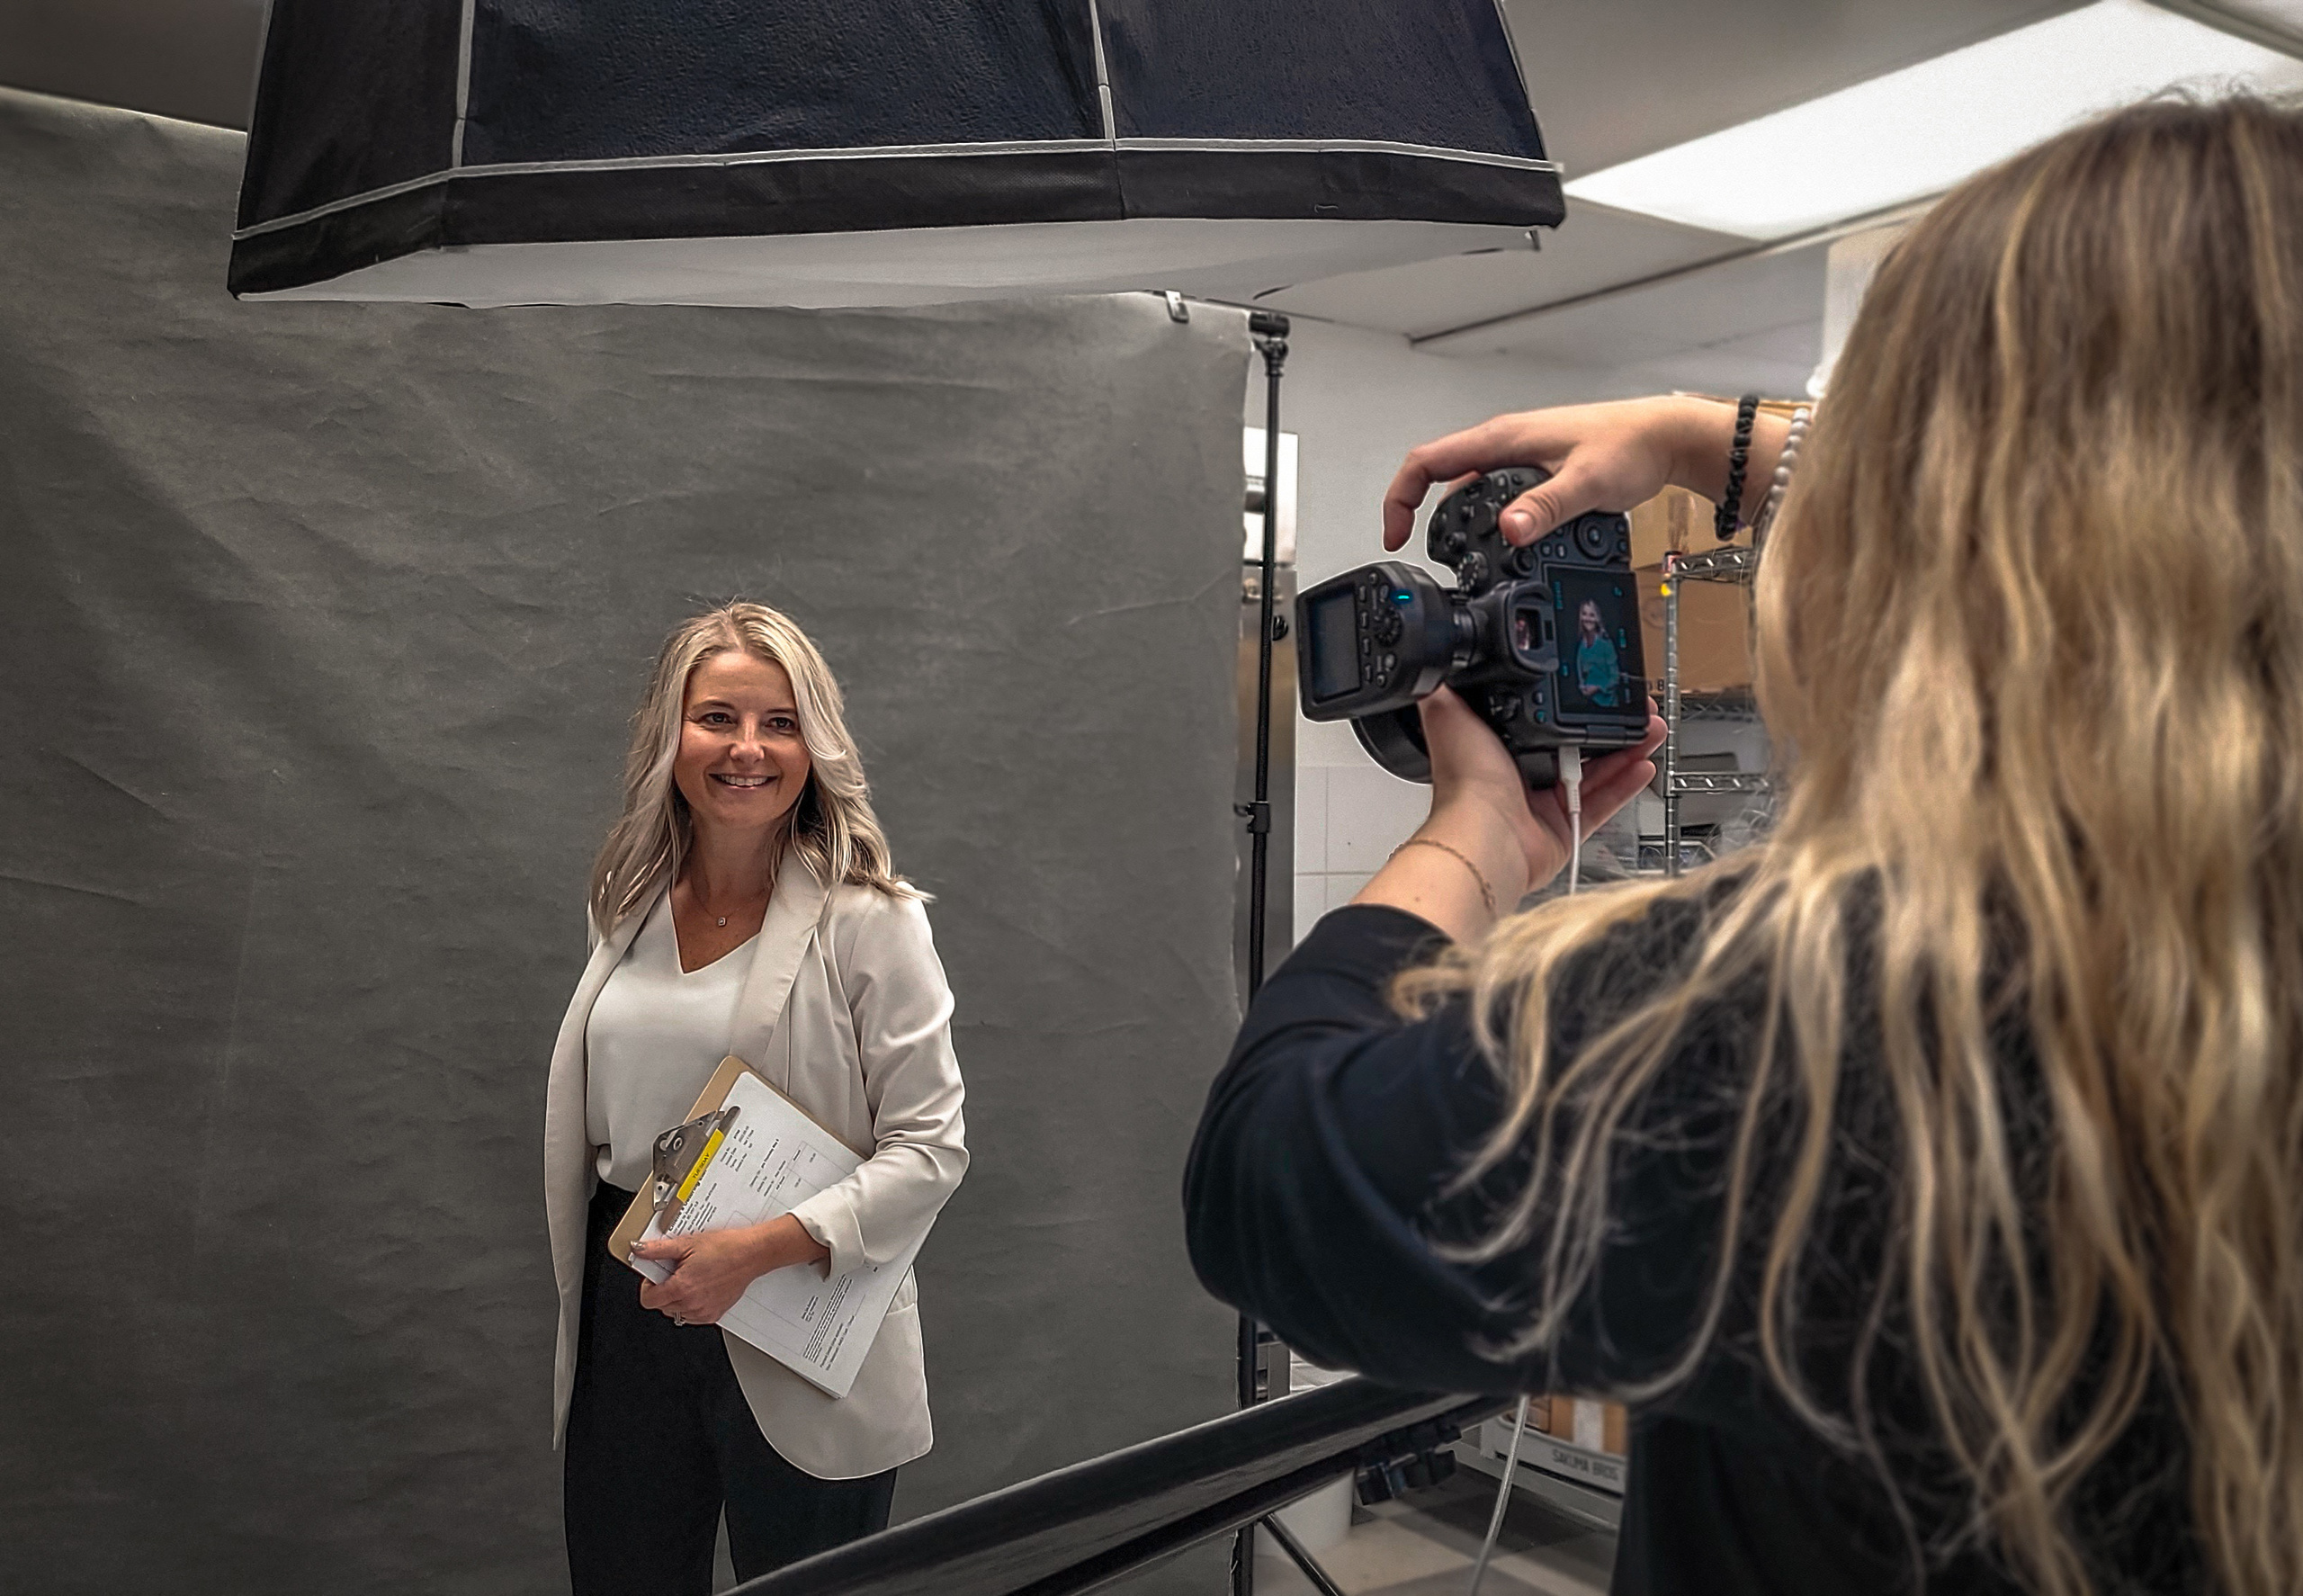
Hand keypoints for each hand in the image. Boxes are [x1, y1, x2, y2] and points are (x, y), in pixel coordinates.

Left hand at [633, 1216, 826, 1326]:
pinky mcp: (714, 1314)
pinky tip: (700, 1287)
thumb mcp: (687, 1243)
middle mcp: (691, 1304)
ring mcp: (703, 1311)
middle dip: (663, 1289)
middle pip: (661, 1306)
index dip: (648, 1285)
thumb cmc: (726, 1247)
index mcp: (681, 1287)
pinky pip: (692, 1316)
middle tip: (676, 1271)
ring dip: (677, 1298)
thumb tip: (638, 1249)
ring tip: (690, 1278)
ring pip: (676, 1312)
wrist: (752, 1253)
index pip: (648, 1300)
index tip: (656, 1275)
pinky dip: (691, 1305)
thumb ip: (657, 1249)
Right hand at [1381, 395, 1767, 550]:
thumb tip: (1508, 530)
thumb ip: (1545, 508)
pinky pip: (1496, 496)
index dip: (1401, 498)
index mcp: (1502, 439)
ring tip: (1460, 557)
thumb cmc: (1630, 445)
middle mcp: (1504, 444)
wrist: (1665, 438)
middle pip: (1441, 478)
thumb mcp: (1585, 482)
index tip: (1397, 535)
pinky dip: (1487, 521)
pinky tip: (1504, 545)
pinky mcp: (1535, 472)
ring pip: (1469, 489)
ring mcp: (1519, 457)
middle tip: (1427, 557)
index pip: (1427, 461)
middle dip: (1424, 516)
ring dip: (1458, 521)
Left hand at [1419, 687, 1664, 891]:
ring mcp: (1544, 803)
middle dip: (1607, 725)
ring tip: (1650, 728)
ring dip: (1626, 749)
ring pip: (1596, 771)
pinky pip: (1602, 804)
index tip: (1595, 689)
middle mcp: (1522, 775)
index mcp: (1498, 748)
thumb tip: (1430, 666)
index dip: (1569, 704)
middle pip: (1575, 745)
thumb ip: (1445, 690)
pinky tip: (1643, 765)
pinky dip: (1625, 785)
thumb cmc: (1466, 783)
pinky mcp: (1564, 829)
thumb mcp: (1449, 715)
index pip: (1541, 719)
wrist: (1485, 834)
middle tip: (1634, 708)